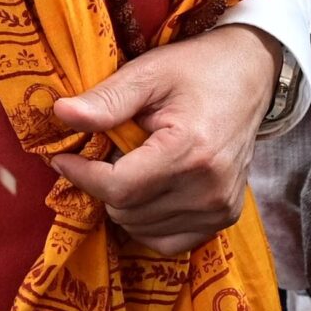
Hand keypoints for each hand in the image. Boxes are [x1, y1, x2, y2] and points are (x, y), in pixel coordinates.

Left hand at [50, 26, 279, 253]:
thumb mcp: (149, 72)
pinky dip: (147, 221)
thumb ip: (107, 99)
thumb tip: (61, 114)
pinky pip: (167, 241)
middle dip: (105, 182)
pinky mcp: (225, 217)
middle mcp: (209, 188)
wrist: (250, 75)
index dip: (82, 174)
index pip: (119, 187)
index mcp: (190, 150)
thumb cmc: (196, 69)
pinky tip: (150, 189)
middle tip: (111, 150)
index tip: (62, 157)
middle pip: (127, 210)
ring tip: (136, 164)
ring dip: (125, 202)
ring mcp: (220, 208)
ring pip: (141, 228)